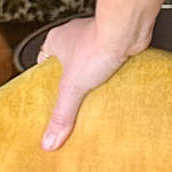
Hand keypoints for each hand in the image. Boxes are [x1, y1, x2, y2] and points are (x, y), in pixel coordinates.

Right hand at [34, 17, 138, 150]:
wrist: (127, 31)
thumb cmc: (97, 45)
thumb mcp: (72, 87)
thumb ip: (61, 114)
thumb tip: (50, 140)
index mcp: (55, 41)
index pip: (44, 67)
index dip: (46, 85)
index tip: (49, 101)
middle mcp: (74, 38)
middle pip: (68, 68)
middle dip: (72, 86)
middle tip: (73, 105)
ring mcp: (95, 40)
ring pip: (89, 66)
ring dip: (93, 81)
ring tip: (94, 100)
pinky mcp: (114, 44)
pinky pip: (108, 64)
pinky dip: (110, 76)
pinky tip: (112, 90)